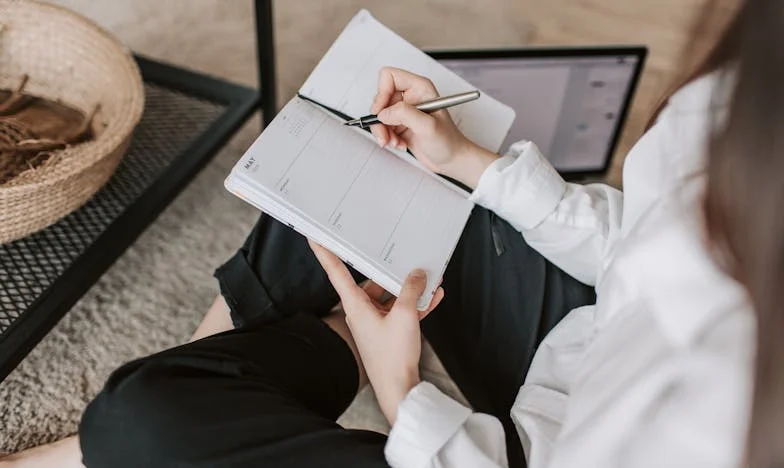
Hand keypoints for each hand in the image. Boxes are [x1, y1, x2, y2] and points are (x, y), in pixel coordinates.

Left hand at [309, 240, 443, 423]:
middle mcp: (361, 312)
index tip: (315, 236)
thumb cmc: (393, 357)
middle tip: (405, 258)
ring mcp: (374, 323)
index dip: (325, 252)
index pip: (336, 271)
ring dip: (409, 290)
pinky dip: (415, 304)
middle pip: (372, 283)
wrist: (399, 390)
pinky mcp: (387, 333)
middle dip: (392, 273)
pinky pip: (400, 311)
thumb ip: (411, 290)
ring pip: (390, 297)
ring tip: (428, 279)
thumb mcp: (406, 316)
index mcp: (355, 305)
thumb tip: (417, 274)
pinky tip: (433, 297)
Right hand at [370, 67, 499, 187]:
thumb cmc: (449, 142)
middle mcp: (411, 96)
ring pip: (380, 114)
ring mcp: (405, 110)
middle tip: (386, 134)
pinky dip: (387, 137)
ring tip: (394, 142)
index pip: (389, 77)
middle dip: (380, 119)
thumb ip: (405, 114)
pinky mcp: (401, 124)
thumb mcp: (428, 126)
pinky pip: (383, 127)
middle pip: (381, 98)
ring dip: (383, 131)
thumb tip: (384, 113)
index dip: (381, 93)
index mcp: (420, 87)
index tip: (381, 112)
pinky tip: (399, 144)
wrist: (452, 160)